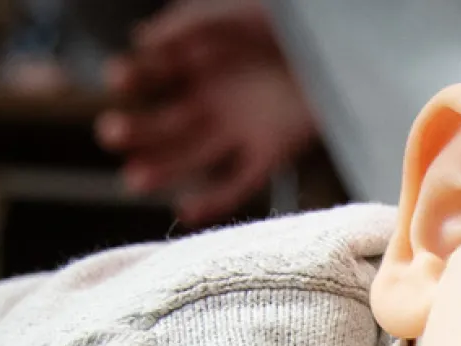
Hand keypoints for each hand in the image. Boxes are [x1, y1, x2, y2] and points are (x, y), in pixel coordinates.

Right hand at [95, 0, 320, 227]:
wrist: (349, 47)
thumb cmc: (296, 24)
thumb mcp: (240, 15)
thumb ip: (192, 24)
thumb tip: (141, 38)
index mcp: (202, 66)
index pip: (156, 75)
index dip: (135, 76)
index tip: (118, 76)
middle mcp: (214, 102)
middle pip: (166, 124)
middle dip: (138, 130)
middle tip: (110, 132)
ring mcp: (240, 131)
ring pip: (192, 157)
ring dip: (162, 169)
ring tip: (135, 178)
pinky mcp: (270, 154)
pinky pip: (238, 183)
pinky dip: (213, 200)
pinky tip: (184, 211)